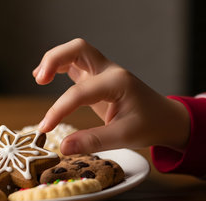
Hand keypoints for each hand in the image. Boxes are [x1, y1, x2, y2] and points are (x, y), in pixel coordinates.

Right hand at [33, 38, 189, 154]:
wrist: (166, 119)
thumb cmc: (151, 125)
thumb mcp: (125, 137)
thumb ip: (93, 141)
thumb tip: (63, 147)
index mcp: (117, 83)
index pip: (80, 92)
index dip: (59, 110)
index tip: (45, 129)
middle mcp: (110, 71)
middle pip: (78, 48)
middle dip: (54, 59)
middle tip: (39, 79)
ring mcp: (104, 72)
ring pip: (76, 51)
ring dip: (55, 59)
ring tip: (39, 77)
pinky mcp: (98, 79)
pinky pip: (76, 64)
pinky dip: (60, 66)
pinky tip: (46, 76)